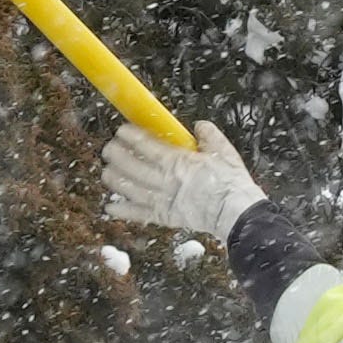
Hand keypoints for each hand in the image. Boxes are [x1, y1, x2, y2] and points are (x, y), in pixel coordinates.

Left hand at [102, 120, 261, 240]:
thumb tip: (199, 125)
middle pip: (131, 165)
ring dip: (114, 179)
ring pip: (129, 188)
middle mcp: (165, 180)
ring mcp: (163, 200)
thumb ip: (209, 136)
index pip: (146, 145)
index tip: (121, 130)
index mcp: (178, 161)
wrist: (236, 213)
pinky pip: (138, 214)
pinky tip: (110, 207)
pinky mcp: (164, 217)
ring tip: (106, 172)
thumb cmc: (231, 182)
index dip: (130, 136)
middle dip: (116, 155)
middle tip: (108, 148)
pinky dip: (123, 211)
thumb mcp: (224, 151)